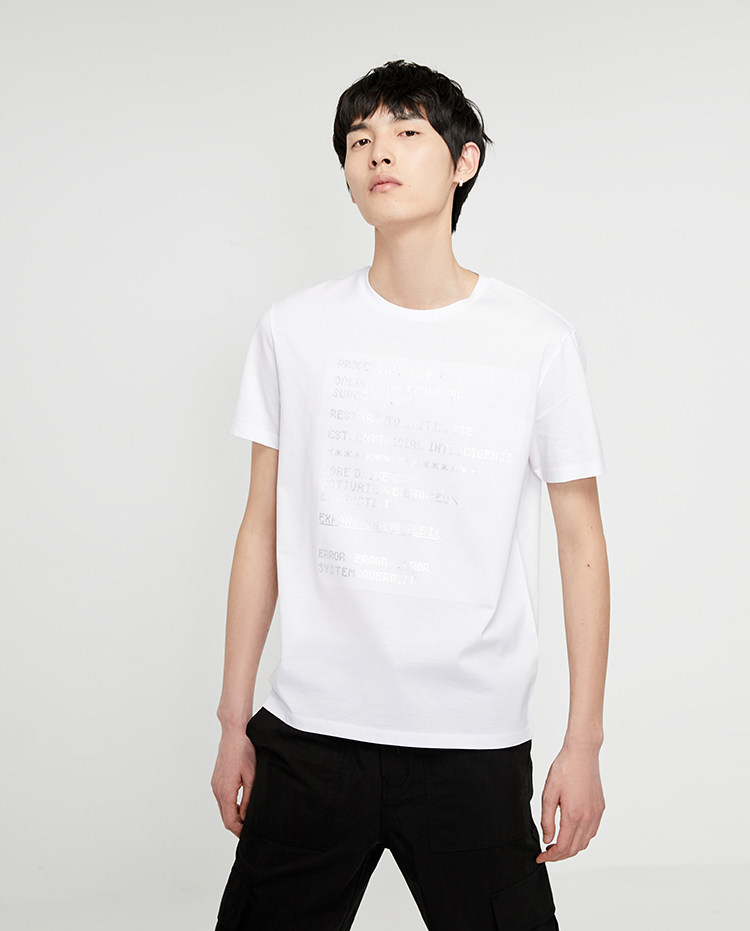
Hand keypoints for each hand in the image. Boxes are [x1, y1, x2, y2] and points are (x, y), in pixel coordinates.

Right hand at [210, 728, 257, 837]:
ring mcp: (215, 784)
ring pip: (223, 808)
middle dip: (236, 825)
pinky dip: (230, 806)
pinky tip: (241, 804)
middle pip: (225, 817)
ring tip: (247, 818)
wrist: (234, 733)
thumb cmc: (244, 751)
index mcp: (225, 791)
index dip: (239, 831)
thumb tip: (247, 816)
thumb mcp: (251, 777)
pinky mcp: (217, 779)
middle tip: (249, 830)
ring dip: (233, 815)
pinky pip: (222, 798)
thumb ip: (249, 799)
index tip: (248, 835)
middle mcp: (217, 790)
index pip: (230, 820)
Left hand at [536, 742, 604, 862]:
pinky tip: (571, 833)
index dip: (550, 856)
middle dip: (559, 856)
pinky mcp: (600, 808)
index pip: (563, 847)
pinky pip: (592, 832)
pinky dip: (581, 839)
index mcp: (573, 815)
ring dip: (571, 848)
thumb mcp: (549, 794)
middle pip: (574, 848)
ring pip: (585, 842)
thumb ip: (547, 819)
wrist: (582, 753)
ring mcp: (596, 814)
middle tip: (546, 853)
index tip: (540, 857)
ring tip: (557, 845)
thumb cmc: (564, 769)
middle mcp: (588, 818)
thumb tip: (548, 840)